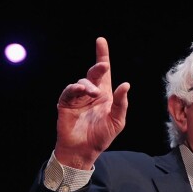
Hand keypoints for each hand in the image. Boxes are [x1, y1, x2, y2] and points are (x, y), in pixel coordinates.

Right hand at [53, 37, 129, 169]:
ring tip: (93, 94)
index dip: (102, 56)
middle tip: (104, 66)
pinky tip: (81, 91)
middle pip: (93, 74)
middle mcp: (91, 93)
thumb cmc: (101, 136)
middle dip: (98, 67)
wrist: (84, 150)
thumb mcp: (117, 121)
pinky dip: (74, 89)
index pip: (104, 73)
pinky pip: (69, 92)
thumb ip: (121, 103)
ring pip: (81, 82)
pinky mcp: (66, 104)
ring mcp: (78, 98)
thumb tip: (126, 84)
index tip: (101, 41)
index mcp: (105, 95)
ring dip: (88, 85)